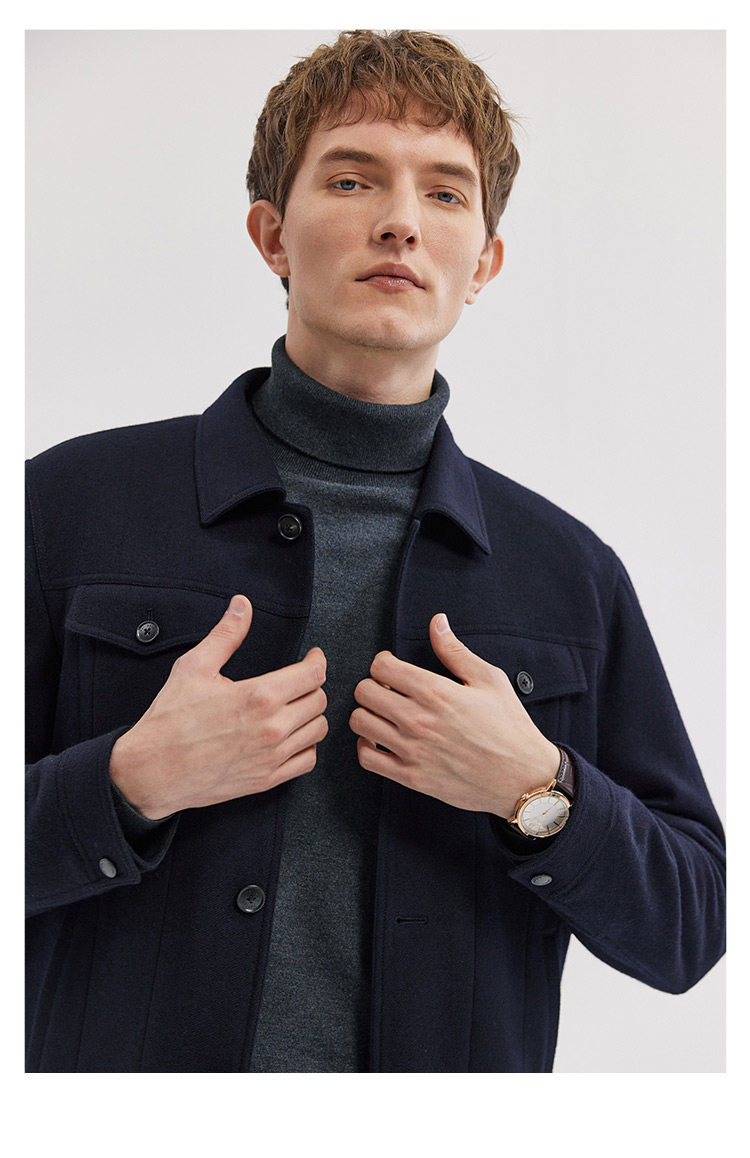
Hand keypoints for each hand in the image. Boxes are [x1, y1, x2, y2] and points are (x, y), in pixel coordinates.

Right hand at [110, 595, 327, 818]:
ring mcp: (272, 757)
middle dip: (312, 684)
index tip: (313, 657)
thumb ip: (226, 635)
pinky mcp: (266, 779)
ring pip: (317, 730)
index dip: (317, 660)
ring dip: (311, 714)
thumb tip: (242, 605)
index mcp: (259, 696)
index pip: (313, 674)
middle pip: (319, 700)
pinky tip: (292, 735)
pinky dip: (306, 745)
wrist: (152, 771)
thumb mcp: (195, 667)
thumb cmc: (170, 720)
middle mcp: (272, 728)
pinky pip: (307, 760)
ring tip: (297, 705)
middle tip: (299, 680)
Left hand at [349, 613, 558, 817]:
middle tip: (388, 689)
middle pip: (364, 692)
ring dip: (368, 712)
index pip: (381, 667)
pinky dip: (366, 745)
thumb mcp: (489, 680)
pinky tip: (380, 738)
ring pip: (360, 722)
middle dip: (373, 685)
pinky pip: (367, 758)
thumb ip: (455, 651)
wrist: (523, 777)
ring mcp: (412, 750)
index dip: (384, 662)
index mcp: (436, 692)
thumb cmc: (509, 727)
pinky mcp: (411, 777)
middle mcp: (418, 720)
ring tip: (384, 712)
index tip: (393, 668)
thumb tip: (437, 623)